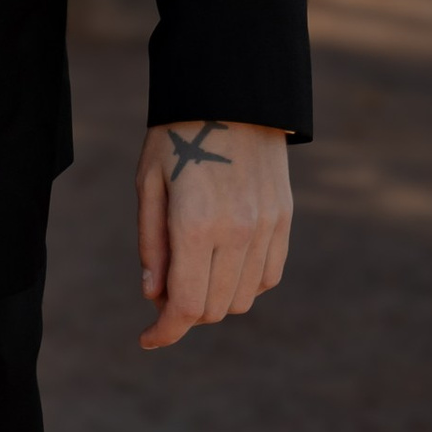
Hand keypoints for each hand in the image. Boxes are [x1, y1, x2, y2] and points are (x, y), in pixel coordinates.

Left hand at [135, 119, 293, 350]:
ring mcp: (267, 228)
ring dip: (215, 299)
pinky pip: (268, 276)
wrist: (232, 92)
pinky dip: (244, 282)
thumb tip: (154, 296)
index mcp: (196, 224)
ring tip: (191, 269)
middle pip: (215, 309)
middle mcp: (238, 233)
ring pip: (244, 298)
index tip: (147, 339)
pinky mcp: (284, 220)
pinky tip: (222, 260)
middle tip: (163, 290)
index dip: (165, 331)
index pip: (187, 306)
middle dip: (185, 313)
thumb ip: (151, 243)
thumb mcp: (148, 181)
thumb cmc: (178, 133)